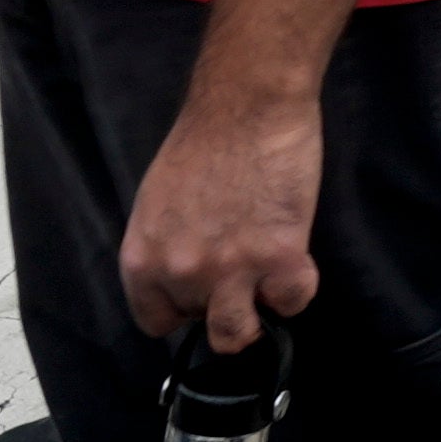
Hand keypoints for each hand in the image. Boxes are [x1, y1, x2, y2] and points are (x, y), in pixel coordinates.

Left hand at [117, 89, 319, 351]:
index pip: (156, 322)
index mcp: (142, 260)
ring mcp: (231, 269)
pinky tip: (297, 262)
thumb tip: (187, 272)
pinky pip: (293, 300)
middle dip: (223, 305)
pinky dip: (298, 288)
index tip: (204, 290)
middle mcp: (181, 273)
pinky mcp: (279, 256)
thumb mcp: (157, 204)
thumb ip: (166, 247)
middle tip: (242, 276)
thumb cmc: (202, 143)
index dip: (185, 308)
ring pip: (239, 334)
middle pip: (203, 326)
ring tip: (268, 287)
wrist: (247, 107)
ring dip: (257, 315)